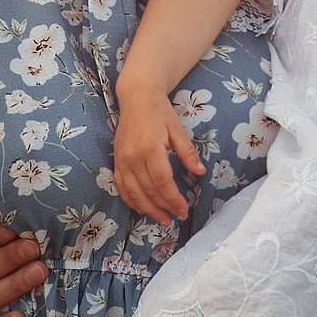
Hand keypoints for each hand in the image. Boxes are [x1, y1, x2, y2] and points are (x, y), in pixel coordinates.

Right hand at [113, 84, 201, 222]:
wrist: (136, 98)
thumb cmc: (160, 112)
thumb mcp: (177, 129)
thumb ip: (187, 153)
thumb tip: (200, 172)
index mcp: (150, 147)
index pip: (162, 181)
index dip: (173, 198)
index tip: (183, 209)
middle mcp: (133, 156)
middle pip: (148, 190)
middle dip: (164, 207)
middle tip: (178, 217)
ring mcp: (122, 159)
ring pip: (133, 192)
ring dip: (148, 209)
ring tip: (162, 219)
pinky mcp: (116, 160)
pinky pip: (121, 186)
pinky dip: (131, 200)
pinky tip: (142, 208)